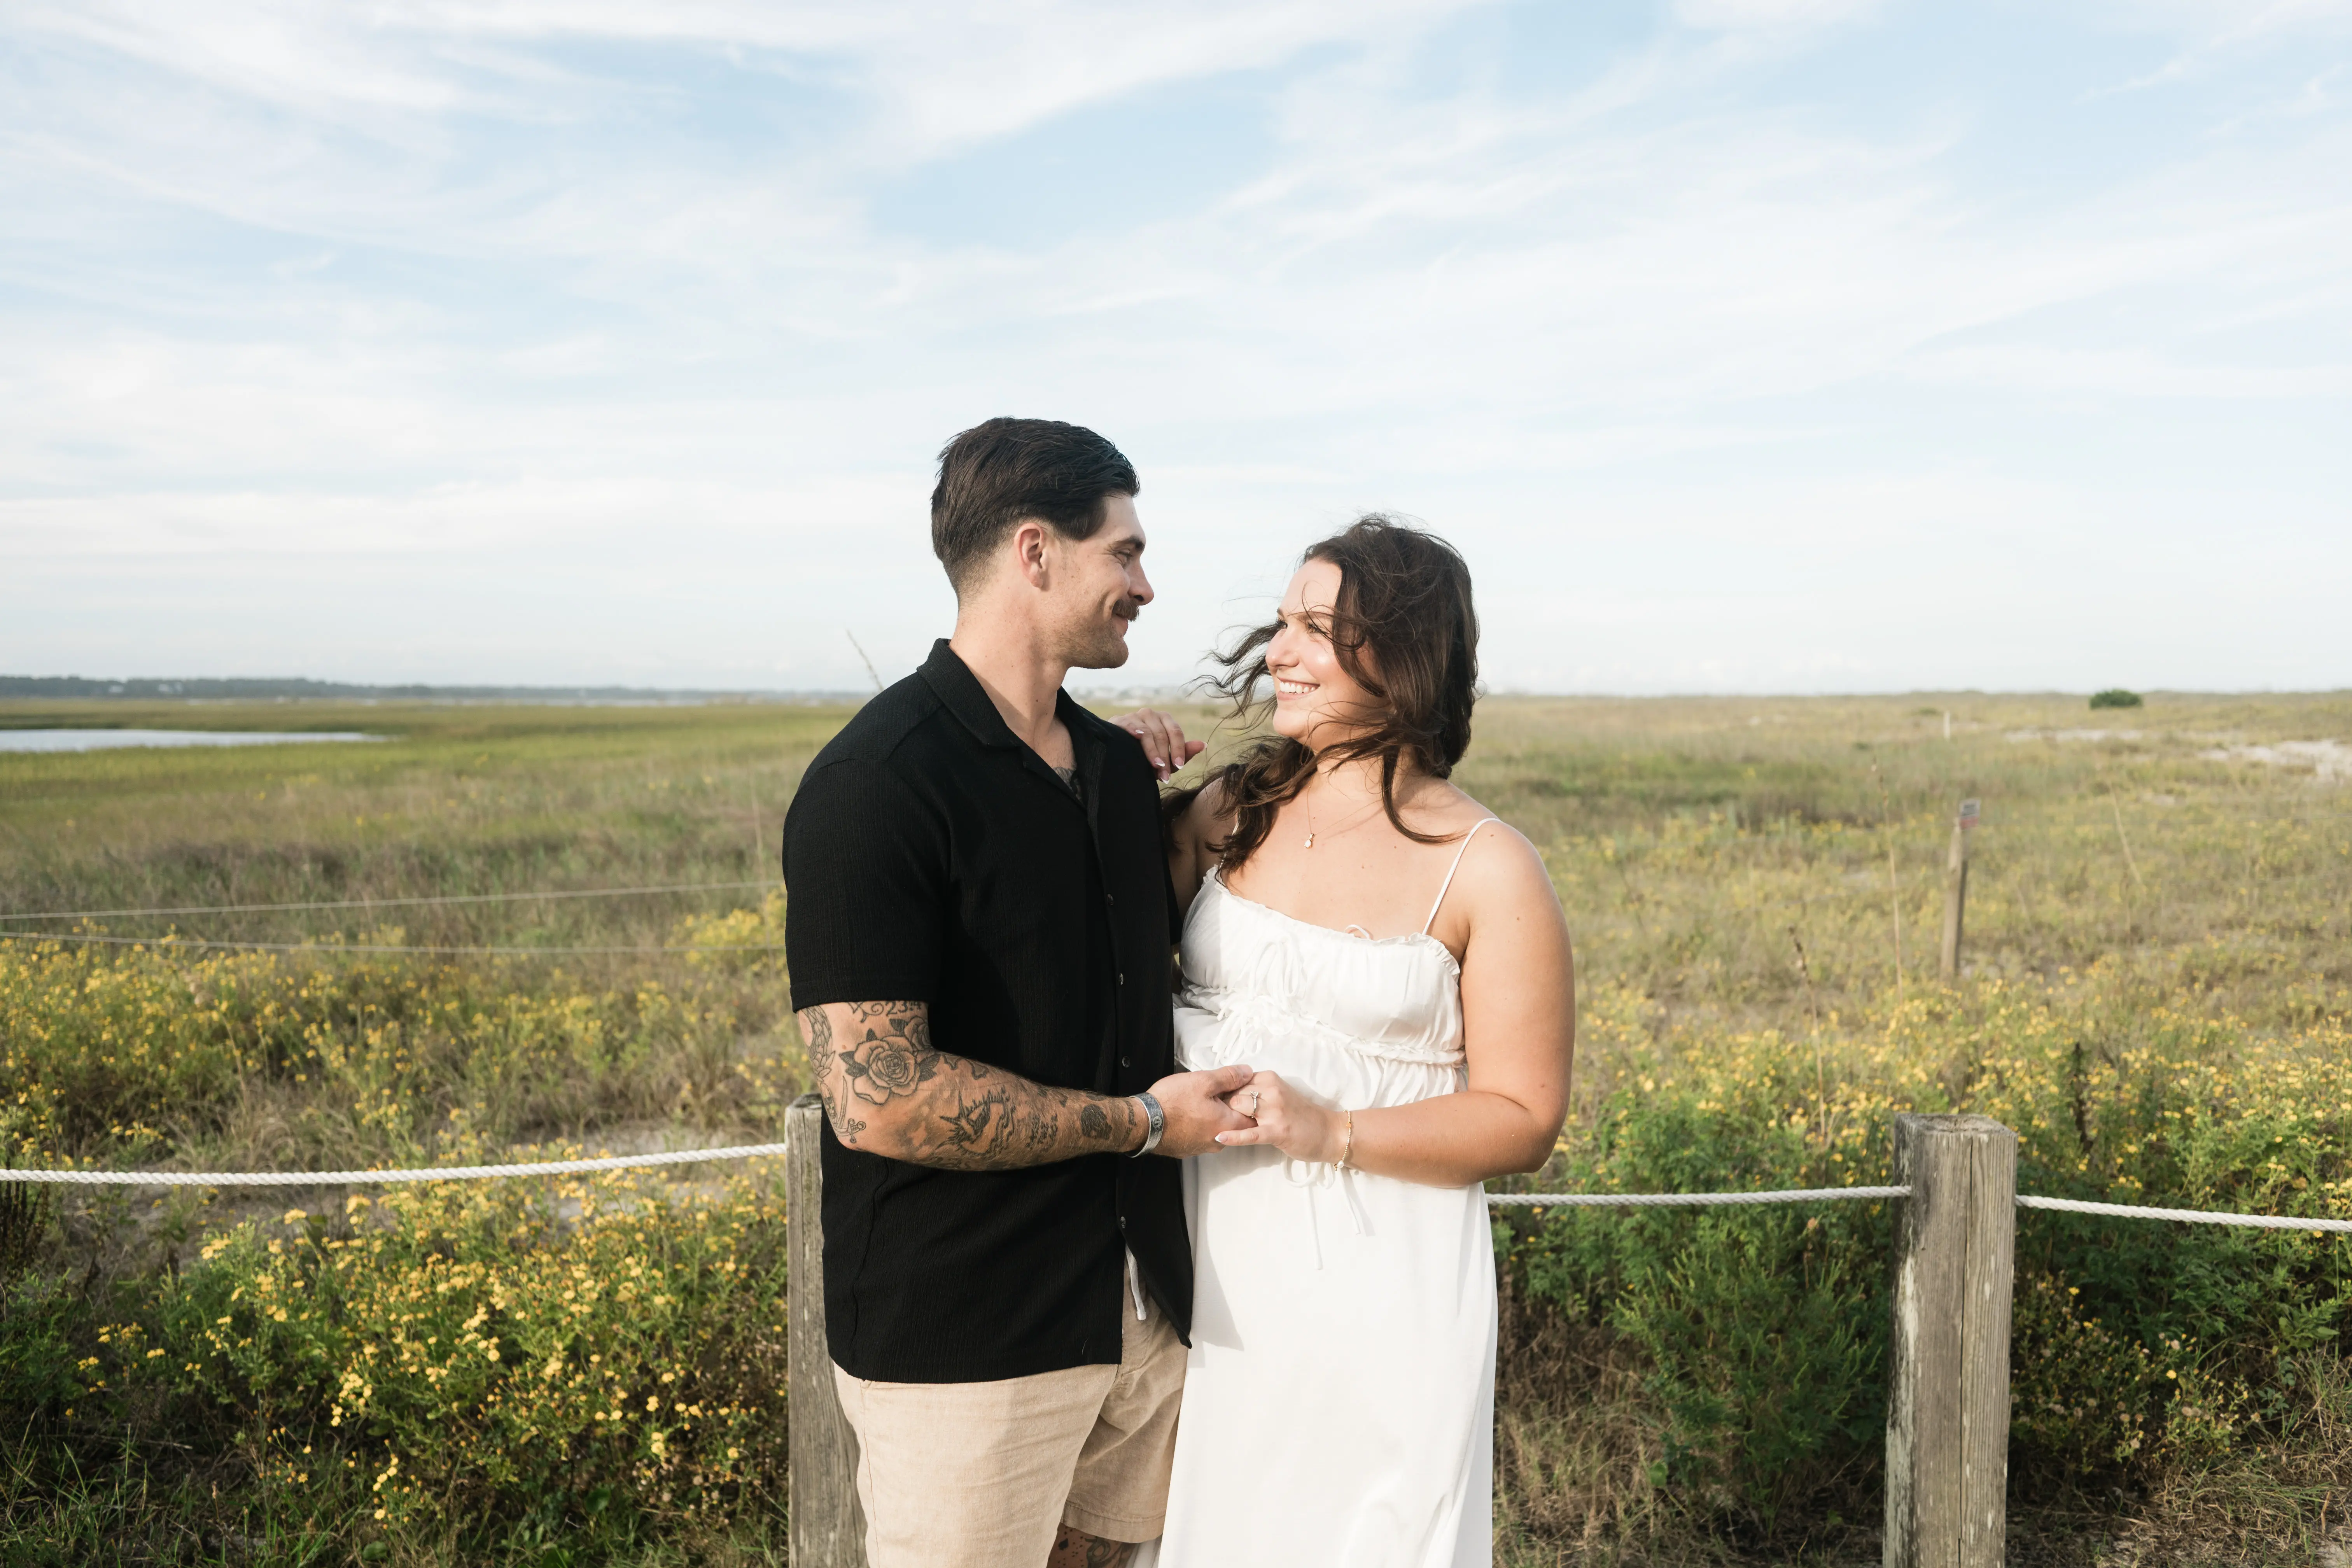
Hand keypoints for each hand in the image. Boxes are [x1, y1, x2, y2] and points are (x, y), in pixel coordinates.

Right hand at [1111, 707, 1205, 780]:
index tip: (1179, 766)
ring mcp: (1135, 716)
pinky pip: (1129, 724)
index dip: (1179, 749)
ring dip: (1152, 752)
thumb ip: (1184, 753)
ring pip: (1147, 733)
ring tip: (1155, 767)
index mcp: (1165, 720)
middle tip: (1165, 777)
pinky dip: (1133, 730)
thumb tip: (1204, 745)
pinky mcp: (1119, 720)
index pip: (1176, 732)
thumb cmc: (1146, 757)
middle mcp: (1151, 714)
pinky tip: (1136, 738)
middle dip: (1165, 757)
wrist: (1120, 756)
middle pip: (1162, 735)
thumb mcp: (1167, 759)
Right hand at [1145, 1063, 1256, 1157]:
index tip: (1236, 1088)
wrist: (1144, 1122)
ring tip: (1197, 1100)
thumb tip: (1246, 1072)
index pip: (1253, 1116)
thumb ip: (1229, 1077)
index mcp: (1227, 1124)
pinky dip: (1199, 1124)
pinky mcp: (1188, 1148)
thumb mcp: (1203, 1081)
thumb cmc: (1172, 1102)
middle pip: (1234, 1123)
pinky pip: (1201, 1135)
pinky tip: (1187, 1112)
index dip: (1246, 1099)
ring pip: (1216, 1128)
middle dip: (1228, 1106)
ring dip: (1212, 1115)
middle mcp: (1219, 1141)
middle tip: (1214, 1091)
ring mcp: (1202, 1147)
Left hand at [1212, 1071, 1342, 1162]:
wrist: (1328, 1131)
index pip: (1234, 1081)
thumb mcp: (1277, 1093)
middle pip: (1233, 1094)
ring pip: (1239, 1109)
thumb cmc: (1300, 1114)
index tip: (1210, 1102)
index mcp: (1269, 1078)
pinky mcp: (1277, 1130)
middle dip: (1221, 1107)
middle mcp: (1271, 1090)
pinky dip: (1234, 1137)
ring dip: (1226, 1119)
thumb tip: (1225, 1093)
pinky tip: (1220, 1138)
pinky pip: (1250, 1133)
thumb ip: (1255, 1090)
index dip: (1221, 1093)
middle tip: (1212, 1118)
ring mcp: (1275, 1110)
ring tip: (1214, 1127)